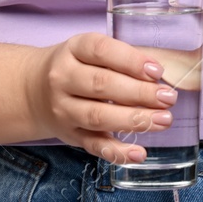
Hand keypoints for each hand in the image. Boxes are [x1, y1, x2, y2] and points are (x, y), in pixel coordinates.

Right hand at [23, 32, 198, 163]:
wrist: (34, 90)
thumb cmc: (78, 66)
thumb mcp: (92, 51)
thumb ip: (123, 57)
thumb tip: (161, 73)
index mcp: (74, 49)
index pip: (101, 50)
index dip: (131, 60)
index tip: (157, 71)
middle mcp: (63, 78)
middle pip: (101, 85)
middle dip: (139, 93)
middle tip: (168, 98)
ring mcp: (63, 109)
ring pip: (97, 116)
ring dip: (134, 120)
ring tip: (163, 120)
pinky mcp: (69, 134)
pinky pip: (93, 145)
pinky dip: (117, 151)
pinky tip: (139, 153)